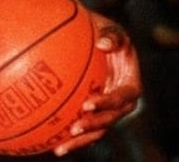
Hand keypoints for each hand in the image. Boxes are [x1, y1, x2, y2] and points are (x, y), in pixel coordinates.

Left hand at [53, 16, 140, 156]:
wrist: (97, 39)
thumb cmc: (105, 33)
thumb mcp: (112, 30)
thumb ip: (112, 35)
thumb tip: (103, 43)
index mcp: (130, 85)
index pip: (122, 98)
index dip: (107, 103)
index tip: (88, 103)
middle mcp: (120, 103)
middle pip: (109, 120)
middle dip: (92, 126)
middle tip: (74, 128)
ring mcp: (106, 111)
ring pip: (95, 131)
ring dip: (79, 141)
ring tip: (59, 149)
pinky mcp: (92, 114)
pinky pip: (81, 127)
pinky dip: (67, 136)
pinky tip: (48, 142)